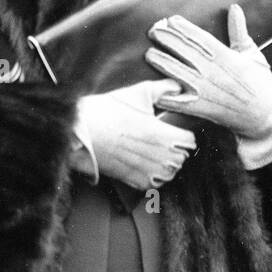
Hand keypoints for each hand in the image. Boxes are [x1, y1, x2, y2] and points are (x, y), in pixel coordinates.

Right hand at [77, 80, 197, 190]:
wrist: (81, 129)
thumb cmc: (108, 110)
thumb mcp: (138, 93)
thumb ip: (162, 89)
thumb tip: (178, 85)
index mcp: (161, 134)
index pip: (189, 141)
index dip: (183, 134)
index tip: (175, 130)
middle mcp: (157, 155)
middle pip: (181, 158)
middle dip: (176, 150)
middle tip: (164, 140)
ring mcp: (145, 170)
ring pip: (170, 173)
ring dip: (167, 165)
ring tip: (156, 153)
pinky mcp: (132, 179)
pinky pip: (154, 185)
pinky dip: (153, 177)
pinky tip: (145, 165)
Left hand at [145, 5, 271, 141]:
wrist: (266, 116)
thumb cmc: (260, 83)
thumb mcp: (252, 54)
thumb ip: (239, 31)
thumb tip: (235, 8)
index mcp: (227, 57)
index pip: (201, 39)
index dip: (185, 28)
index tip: (171, 20)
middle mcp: (215, 72)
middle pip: (186, 52)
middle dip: (168, 40)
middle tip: (153, 31)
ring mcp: (208, 91)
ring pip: (180, 74)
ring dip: (163, 63)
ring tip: (149, 53)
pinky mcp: (204, 109)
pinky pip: (181, 103)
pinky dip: (167, 97)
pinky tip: (154, 91)